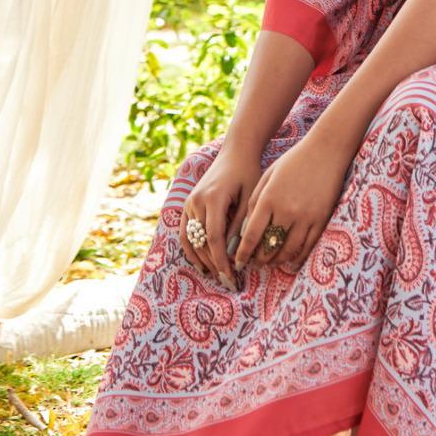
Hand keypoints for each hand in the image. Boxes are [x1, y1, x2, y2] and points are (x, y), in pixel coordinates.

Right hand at [179, 144, 263, 288]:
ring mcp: (189, 203)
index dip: (221, 260)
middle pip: (201, 242)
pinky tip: (202, 264)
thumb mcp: (250, 198)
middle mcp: (196, 201)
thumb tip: (236, 253)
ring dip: (202, 260)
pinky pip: (185, 233)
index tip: (231, 276)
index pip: (214, 238)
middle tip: (228, 282)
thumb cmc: (248, 173)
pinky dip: (191, 250)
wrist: (235, 153)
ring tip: (215, 276)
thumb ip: (241, 225)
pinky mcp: (187, 204)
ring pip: (191, 240)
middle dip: (214, 265)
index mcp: (213, 198)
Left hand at [233, 134, 351, 273]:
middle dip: (258, 259)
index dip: (243, 252)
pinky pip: (308, 246)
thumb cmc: (293, 161)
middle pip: (268, 246)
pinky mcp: (321, 219)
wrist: (326, 151)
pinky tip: (291, 263)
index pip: (251, 235)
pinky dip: (298, 258)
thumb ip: (255, 201)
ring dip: (277, 261)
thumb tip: (245, 229)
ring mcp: (305, 217)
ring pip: (288, 250)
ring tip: (270, 263)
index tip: (238, 262)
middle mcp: (286, 211)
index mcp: (269, 199)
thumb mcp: (268, 176)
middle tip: (254, 264)